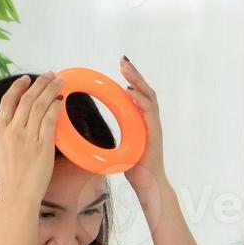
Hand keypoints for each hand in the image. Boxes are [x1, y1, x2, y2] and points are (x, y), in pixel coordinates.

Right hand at [0, 73, 64, 206]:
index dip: (18, 87)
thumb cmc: (5, 174)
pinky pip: (49, 121)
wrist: (17, 194)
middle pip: (27, 100)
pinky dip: (55, 108)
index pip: (8, 101)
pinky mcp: (42, 146)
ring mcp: (28, 138)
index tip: (26, 78)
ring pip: (39, 106)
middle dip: (39, 83)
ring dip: (50, 90)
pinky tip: (60, 100)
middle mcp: (13, 131)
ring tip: (58, 81)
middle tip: (49, 74)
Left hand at [118, 56, 166, 200]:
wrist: (148, 184)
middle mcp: (149, 120)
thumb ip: (110, 138)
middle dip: (134, 74)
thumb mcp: (119, 149)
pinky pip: (149, 113)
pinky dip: (140, 101)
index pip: (137, 96)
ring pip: (149, 97)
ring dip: (137, 82)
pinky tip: (131, 93)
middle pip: (144, 91)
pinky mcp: (154, 133)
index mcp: (142, 121)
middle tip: (122, 61)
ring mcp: (153, 126)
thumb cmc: (135, 168)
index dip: (130, 81)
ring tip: (127, 70)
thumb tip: (89, 135)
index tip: (120, 68)